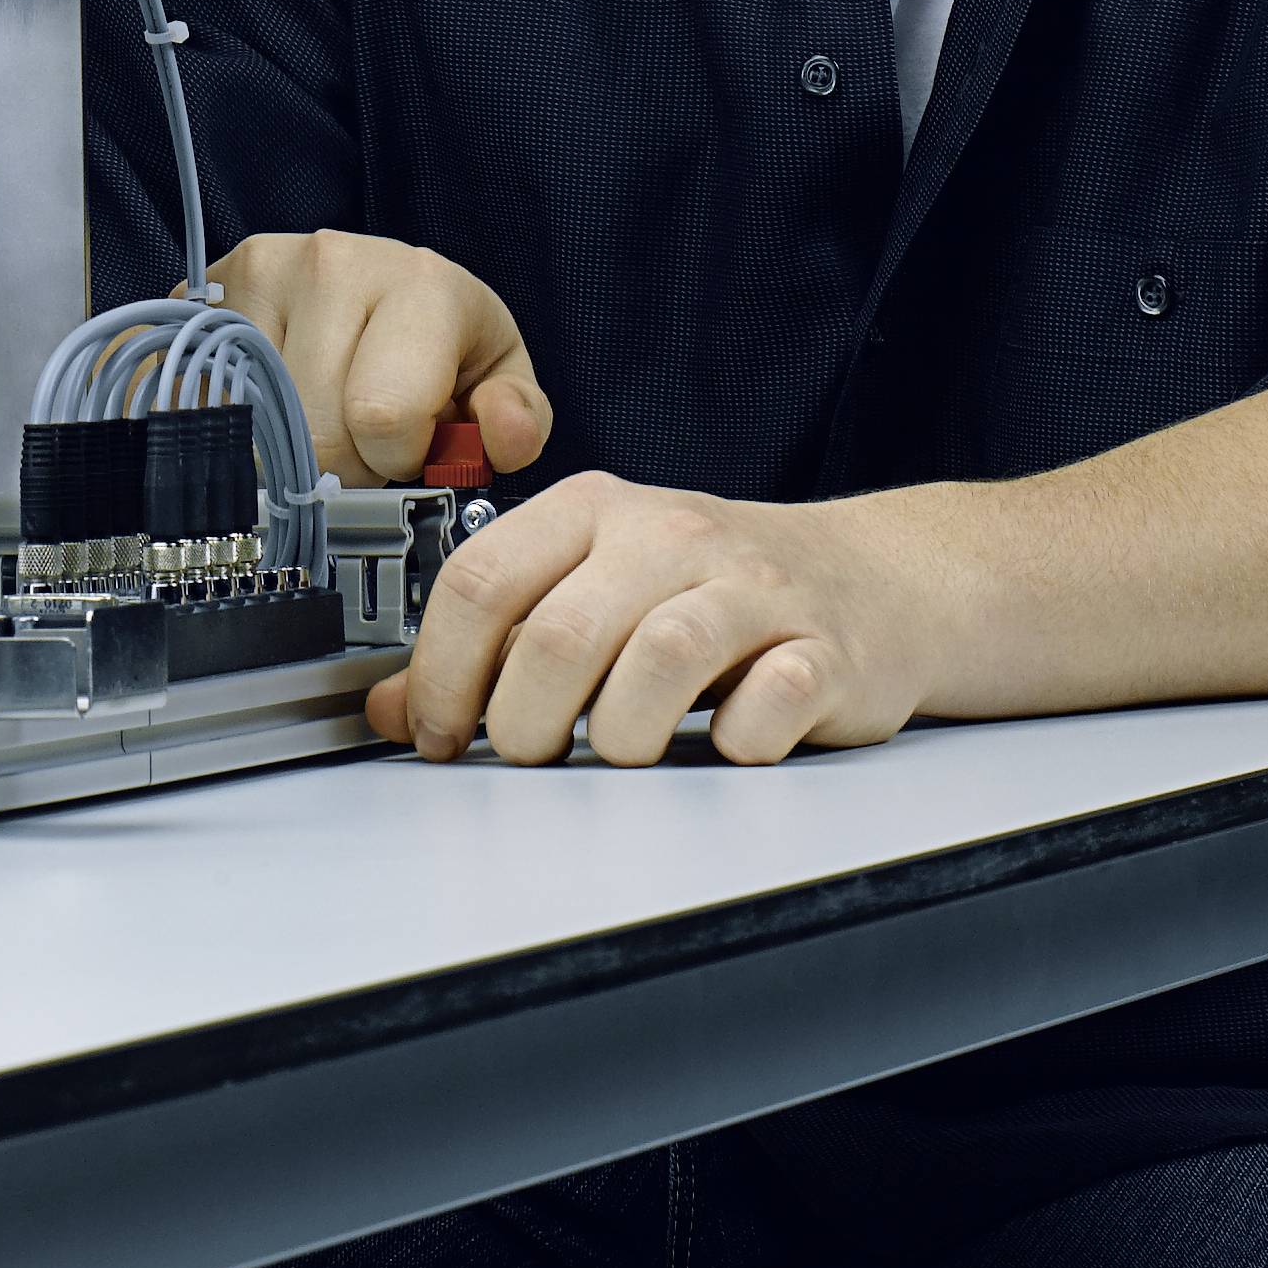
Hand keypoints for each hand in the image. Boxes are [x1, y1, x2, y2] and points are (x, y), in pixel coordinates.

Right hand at [214, 229, 554, 482]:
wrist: (375, 283)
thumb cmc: (441, 344)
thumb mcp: (496, 378)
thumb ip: (516, 419)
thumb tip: (506, 437)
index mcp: (421, 283)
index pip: (382, 416)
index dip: (396, 458)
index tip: (407, 446)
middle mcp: (334, 261)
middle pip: (315, 431)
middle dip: (344, 461)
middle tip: (362, 437)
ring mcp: (260, 270)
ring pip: (259, 423)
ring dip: (288, 443)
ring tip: (322, 413)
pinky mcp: (205, 290)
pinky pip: (207, 399)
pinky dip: (240, 422)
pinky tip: (274, 402)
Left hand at [364, 469, 945, 767]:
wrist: (876, 578)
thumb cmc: (714, 587)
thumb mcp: (595, 588)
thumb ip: (496, 640)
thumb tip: (390, 710)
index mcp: (597, 509)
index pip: (483, 579)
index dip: (442, 672)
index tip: (439, 734)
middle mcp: (670, 535)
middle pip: (559, 635)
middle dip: (523, 724)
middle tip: (531, 757)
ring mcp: (754, 591)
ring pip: (657, 663)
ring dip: (620, 738)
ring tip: (620, 755)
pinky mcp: (825, 651)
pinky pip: (768, 707)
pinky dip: (735, 743)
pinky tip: (724, 745)